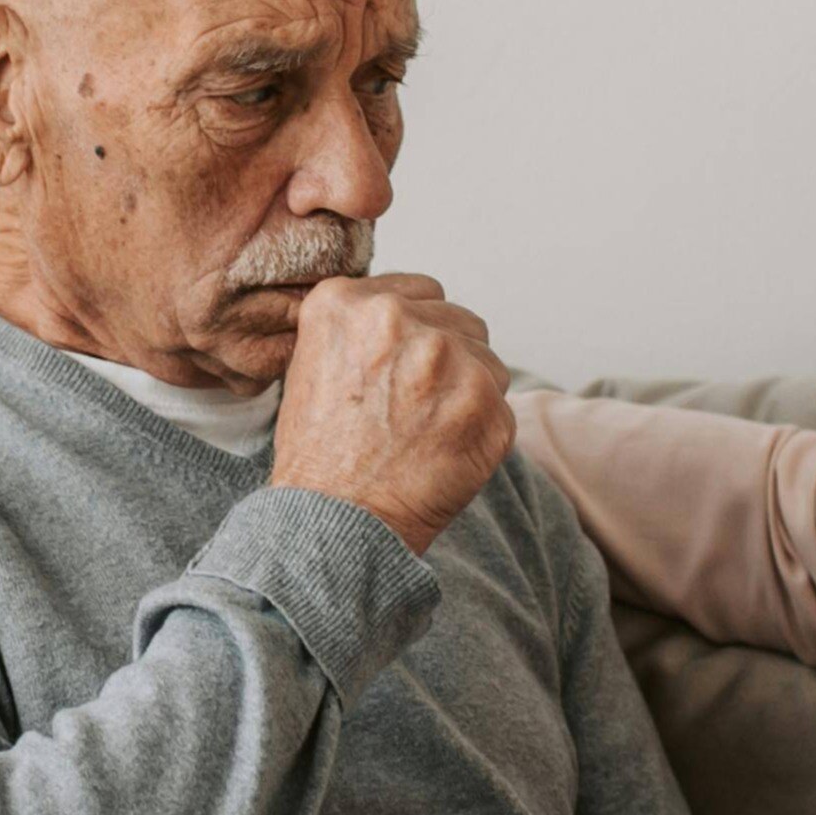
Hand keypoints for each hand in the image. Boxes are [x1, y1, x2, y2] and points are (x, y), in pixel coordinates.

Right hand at [271, 274, 516, 553]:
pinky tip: (446, 453)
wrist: (335, 522)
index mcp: (348, 303)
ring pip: (488, 361)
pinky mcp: (486, 403)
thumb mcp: (313, 363)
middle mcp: (398, 320)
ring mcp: (446, 359)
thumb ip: (362, 326)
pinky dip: (483, 431)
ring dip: (470, 392)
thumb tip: (415, 312)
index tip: (403, 366)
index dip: (418, 332)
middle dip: (447, 360)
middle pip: (461, 321)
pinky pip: (502, 405)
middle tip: (415, 408)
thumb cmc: (321, 456)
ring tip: (427, 432)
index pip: (422, 291)